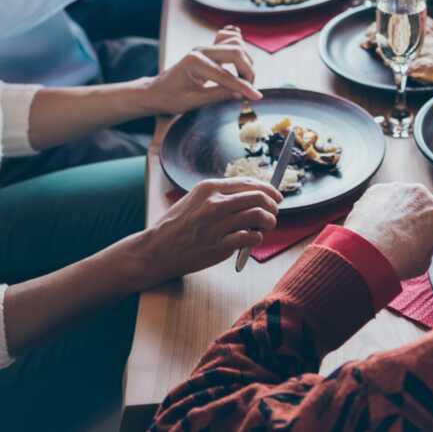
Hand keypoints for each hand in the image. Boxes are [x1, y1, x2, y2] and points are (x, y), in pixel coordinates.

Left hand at [142, 26, 261, 114]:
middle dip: (248, 71)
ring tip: (244, 79)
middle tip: (249, 89)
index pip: (226, 75)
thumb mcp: (193, 102)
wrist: (156, 91)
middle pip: (236, 52)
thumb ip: (218, 95)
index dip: (243, 87)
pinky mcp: (209, 49)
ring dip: (246, 61)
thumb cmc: (170, 98)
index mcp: (194, 62)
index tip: (257, 96)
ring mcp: (205, 47)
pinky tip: (239, 62)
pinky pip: (229, 39)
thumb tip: (242, 94)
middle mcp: (201, 50)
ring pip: (236, 44)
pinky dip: (239, 47)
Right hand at [143, 178, 281, 285]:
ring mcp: (217, 225)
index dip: (268, 189)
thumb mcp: (195, 199)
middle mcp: (214, 203)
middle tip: (274, 212)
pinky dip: (257, 238)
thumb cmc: (176, 225)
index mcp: (209, 188)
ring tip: (267, 226)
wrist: (156, 249)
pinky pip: (250, 237)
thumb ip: (221, 196)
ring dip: (269, 221)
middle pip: (258, 197)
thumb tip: (253, 194)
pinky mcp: (219, 246)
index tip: (276, 196)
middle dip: (273, 204)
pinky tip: (252, 239)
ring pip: (258, 216)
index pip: (248, 183)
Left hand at [343, 182, 432, 278]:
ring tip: (388, 233)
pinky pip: (382, 199)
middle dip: (417, 219)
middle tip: (407, 238)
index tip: (431, 240)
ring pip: (402, 200)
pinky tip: (376, 226)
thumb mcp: (425, 262)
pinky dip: (380, 209)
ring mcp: (397, 189)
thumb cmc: (398, 258)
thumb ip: (428, 248)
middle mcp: (420, 193)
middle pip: (422, 206)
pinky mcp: (376, 190)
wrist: (368, 254)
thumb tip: (422, 246)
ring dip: (398, 212)